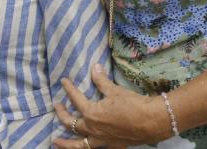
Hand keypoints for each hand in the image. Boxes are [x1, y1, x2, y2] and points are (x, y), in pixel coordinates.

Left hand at [52, 64, 168, 148]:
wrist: (152, 122)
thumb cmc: (132, 104)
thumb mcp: (114, 90)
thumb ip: (101, 80)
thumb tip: (94, 67)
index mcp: (91, 113)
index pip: (75, 99)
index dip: (69, 89)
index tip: (64, 82)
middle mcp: (93, 129)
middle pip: (71, 124)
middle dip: (62, 115)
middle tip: (57, 107)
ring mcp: (102, 140)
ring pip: (79, 145)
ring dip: (66, 143)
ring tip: (55, 142)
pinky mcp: (112, 146)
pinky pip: (95, 148)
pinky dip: (86, 147)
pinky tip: (85, 144)